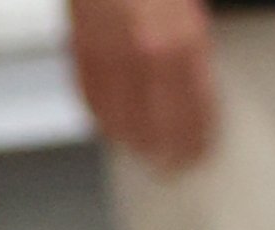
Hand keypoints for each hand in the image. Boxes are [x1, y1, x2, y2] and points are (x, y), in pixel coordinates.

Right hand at [68, 0, 215, 170]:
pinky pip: (86, 88)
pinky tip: (109, 124)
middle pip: (156, 122)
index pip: (194, 112)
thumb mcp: (190, 13)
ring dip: (130, 139)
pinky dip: (98, 111)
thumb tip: (194, 91)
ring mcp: (108, 47)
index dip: (195, 141)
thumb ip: (191, 50)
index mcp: (184, 43)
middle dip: (164, 151)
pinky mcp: (77, 39)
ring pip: (117, 113)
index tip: (197, 157)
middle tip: (171, 168)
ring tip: (141, 153)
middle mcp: (146, 51)